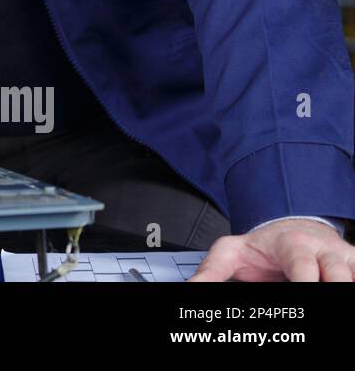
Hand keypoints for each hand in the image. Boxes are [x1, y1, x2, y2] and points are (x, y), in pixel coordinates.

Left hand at [189, 219, 353, 281]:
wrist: (290, 229)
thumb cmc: (263, 246)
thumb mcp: (231, 253)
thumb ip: (212, 270)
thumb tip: (191, 287)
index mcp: (291, 245)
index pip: (302, 266)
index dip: (305, 282)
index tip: (302, 291)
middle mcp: (322, 249)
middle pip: (338, 274)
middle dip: (333, 287)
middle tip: (319, 301)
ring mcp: (344, 257)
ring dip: (346, 285)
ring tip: (334, 295)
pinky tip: (345, 293)